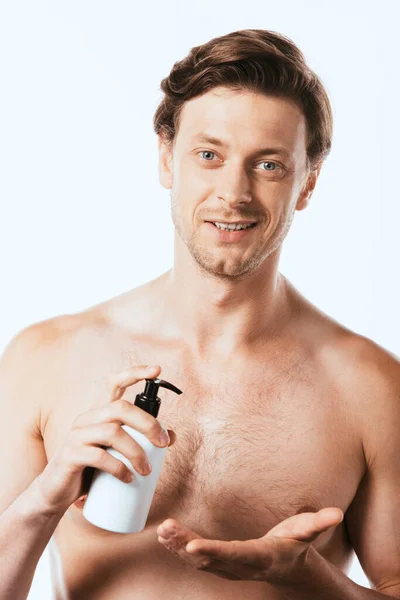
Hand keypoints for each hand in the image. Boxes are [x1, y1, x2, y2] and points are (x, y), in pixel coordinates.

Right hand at [31, 364, 175, 514]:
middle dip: (147, 423)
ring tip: (146, 470)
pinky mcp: (70, 455)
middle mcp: (87, 418)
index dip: (135, 373)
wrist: (57, 493)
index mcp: (100, 414)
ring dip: (136, 452)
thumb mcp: (117, 453)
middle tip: (163, 443)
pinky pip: (99, 457)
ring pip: (112, 432)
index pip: (115, 383)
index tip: (157, 370)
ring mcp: (77, 435)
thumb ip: (140, 442)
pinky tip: (128, 478)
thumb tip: (172, 436)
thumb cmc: (91, 469)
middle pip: (121, 408)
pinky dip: (118, 468)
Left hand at [157, 507, 342, 582]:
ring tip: (161, 531)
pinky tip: (164, 535)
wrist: (289, 568)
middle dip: (185, 547)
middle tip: (166, 531)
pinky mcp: (220, 564)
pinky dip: (179, 548)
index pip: (233, 555)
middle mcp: (240, 566)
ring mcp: (228, 568)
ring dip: (177, 547)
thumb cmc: (296, 545)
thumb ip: (319, 523)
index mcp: (260, 557)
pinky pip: (196, 558)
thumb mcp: (307, 532)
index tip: (192, 547)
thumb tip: (336, 513)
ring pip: (198, 561)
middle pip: (209, 559)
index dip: (212, 553)